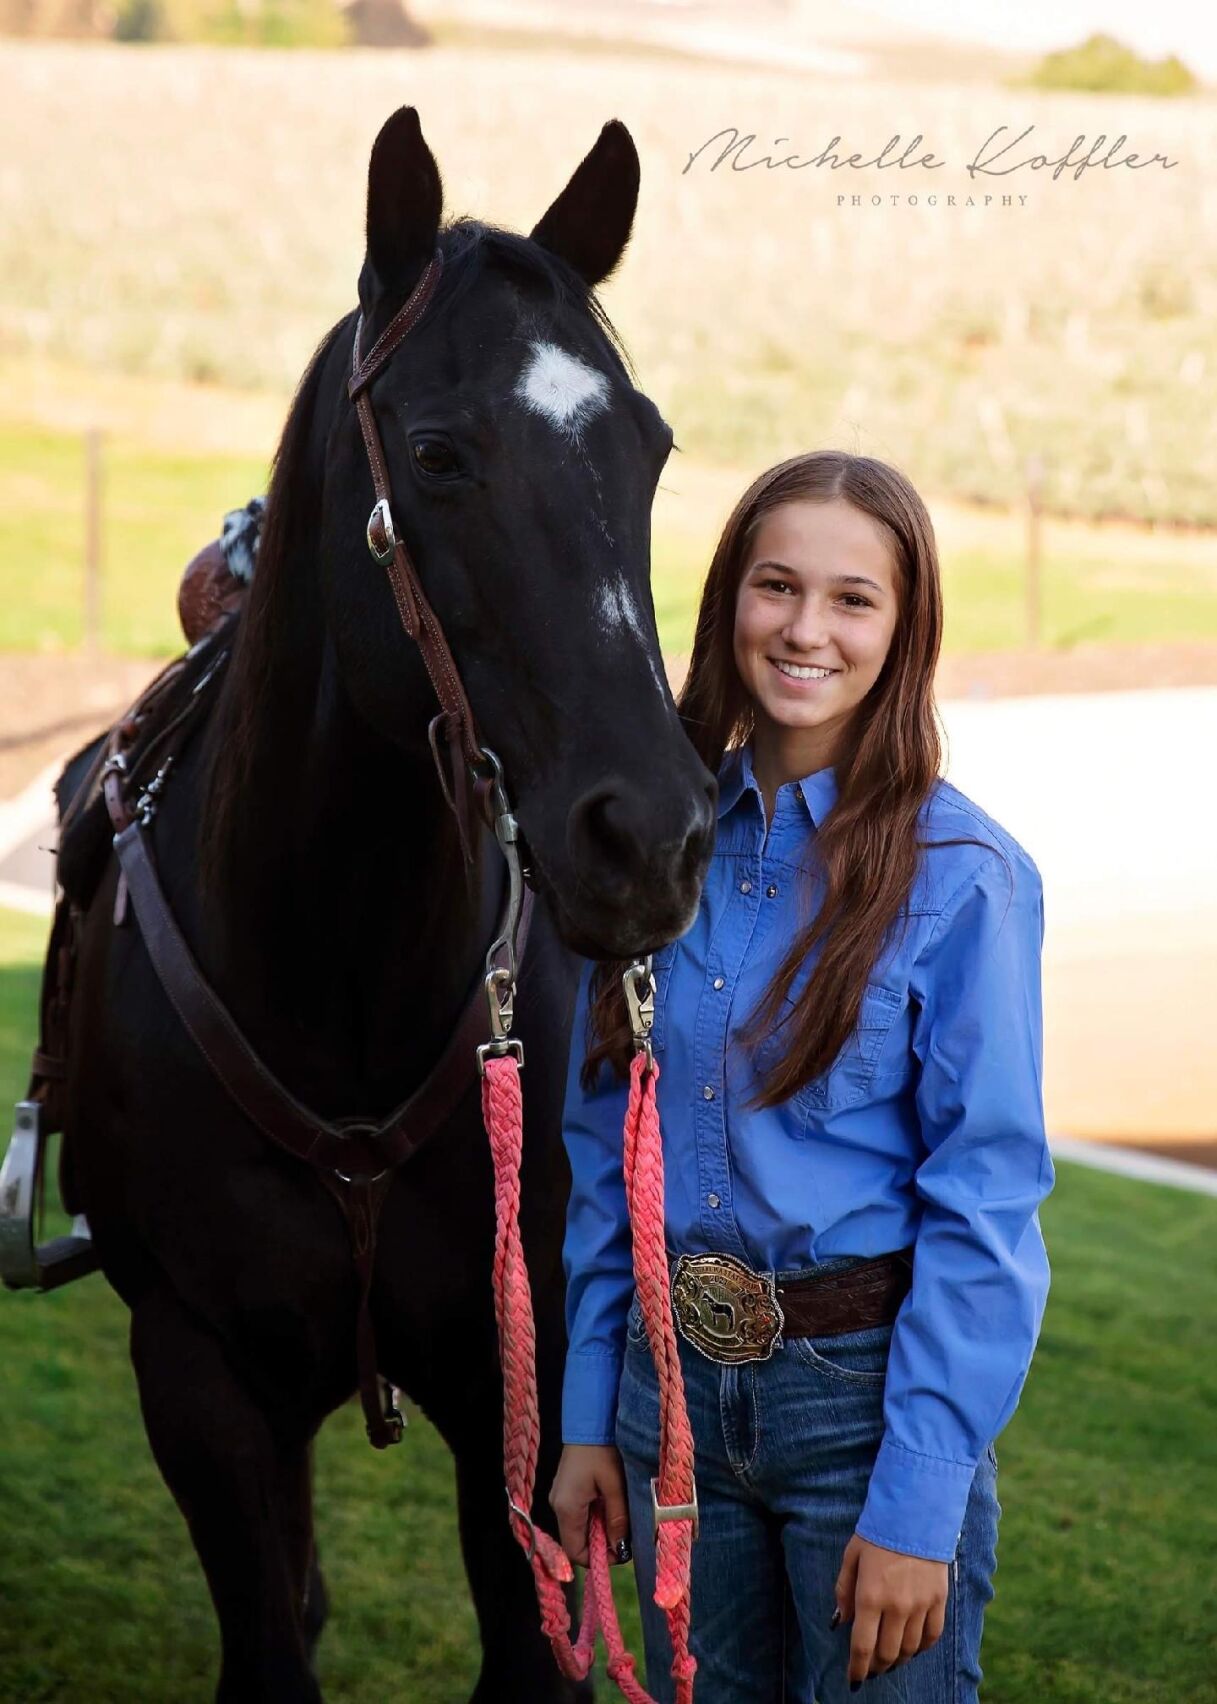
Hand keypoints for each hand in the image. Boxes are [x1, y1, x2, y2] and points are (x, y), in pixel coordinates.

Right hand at [549, 1443, 630, 1567]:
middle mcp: (557, 1506)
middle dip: (600, 1544)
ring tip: (619, 1518)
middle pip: (576, 1541)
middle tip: (623, 1535)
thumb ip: (617, 1519)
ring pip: (578, 1528)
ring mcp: (559, 1497)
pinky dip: (594, 1517)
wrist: (589, 1420)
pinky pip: (577, 1515)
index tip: (619, 1553)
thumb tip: (620, 1549)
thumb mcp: (615, 1485)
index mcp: (567, 1507)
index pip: (574, 1551)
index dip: (596, 1559)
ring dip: (598, 1530)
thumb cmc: (602, 1450)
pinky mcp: (564, 1490)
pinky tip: (609, 1505)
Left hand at [833, 1533, 947, 1684]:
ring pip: (910, 1650)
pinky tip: (913, 1647)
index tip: (853, 1679)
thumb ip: (844, 1590)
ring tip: (889, 1660)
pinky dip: (921, 1648)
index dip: (857, 1668)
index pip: (862, 1646)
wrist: (915, 1513)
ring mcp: (921, 1606)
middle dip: (876, 1667)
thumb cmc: (878, 1533)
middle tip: (870, 1670)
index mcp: (870, 1596)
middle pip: (887, 1654)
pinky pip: (932, 1636)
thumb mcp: (852, 1556)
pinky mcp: (939, 1601)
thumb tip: (843, 1621)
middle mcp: (897, 1607)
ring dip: (897, 1660)